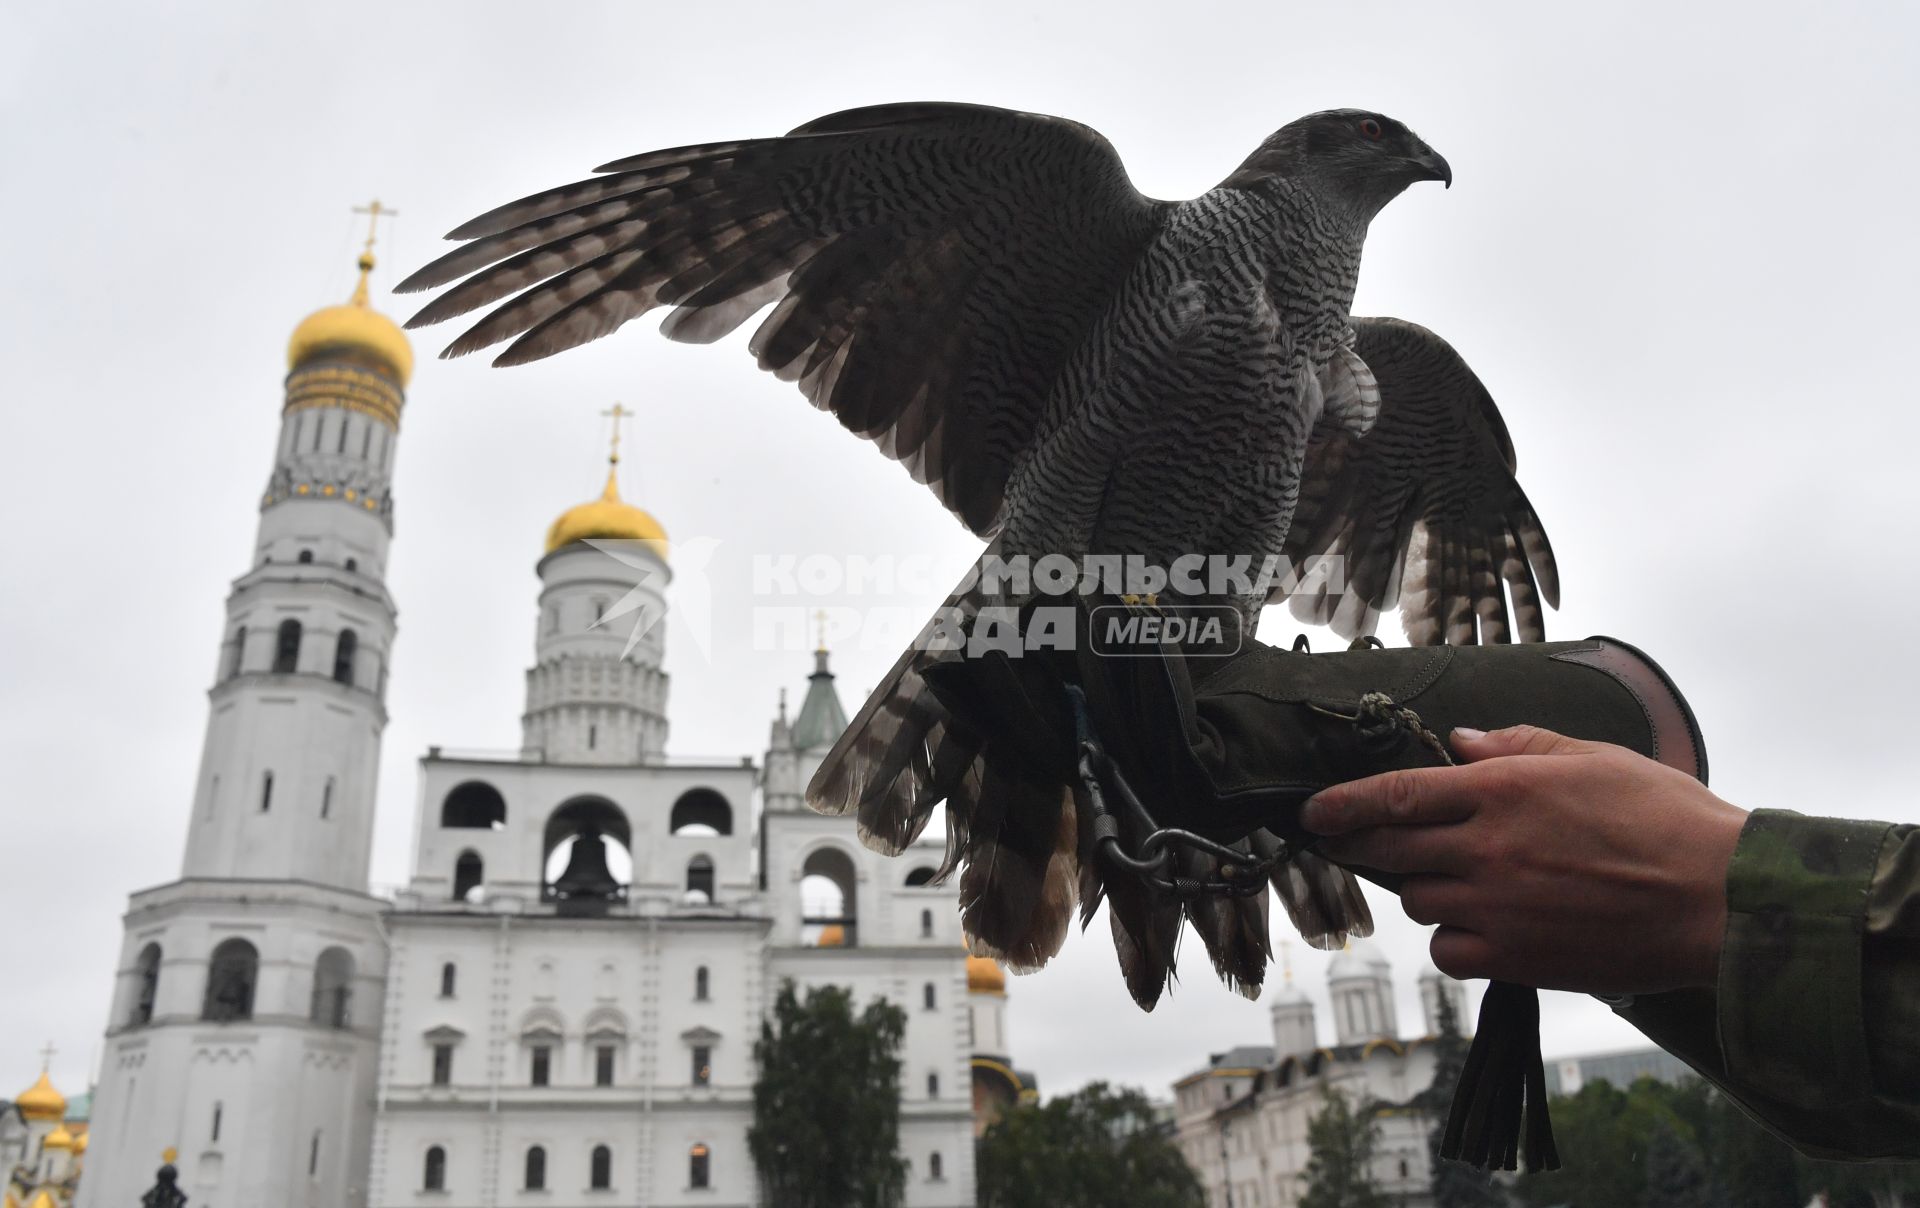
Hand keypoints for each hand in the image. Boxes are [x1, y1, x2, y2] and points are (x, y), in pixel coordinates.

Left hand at [1300, 725, 1747, 995]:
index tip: (1312, 812)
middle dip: (1358, 844)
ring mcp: (1497, 905)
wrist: (1719, 903)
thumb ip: (1520, 745)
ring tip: (1461, 880)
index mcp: (1503, 790)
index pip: (1397, 792)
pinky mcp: (1515, 958)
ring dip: (1424, 888)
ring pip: (1418, 900)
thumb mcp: (1596, 758)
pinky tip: (1483, 926)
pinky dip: (1454, 939)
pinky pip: (1449, 950)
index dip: (1344, 803)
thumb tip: (1460, 742)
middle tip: (1344, 842)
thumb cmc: (1668, 821)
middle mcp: (1487, 847)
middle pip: (1389, 849)